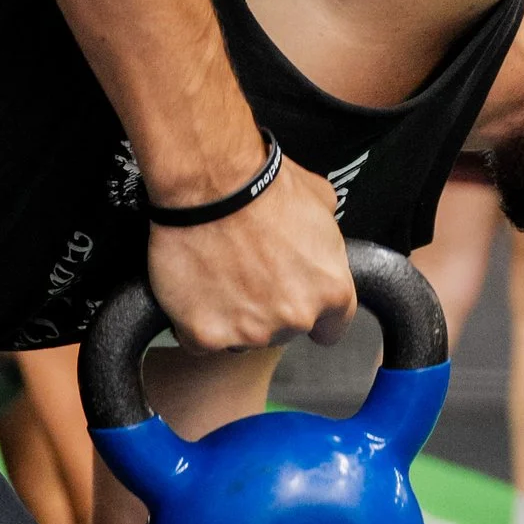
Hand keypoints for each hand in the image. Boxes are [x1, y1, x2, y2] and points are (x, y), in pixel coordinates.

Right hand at [144, 156, 352, 354]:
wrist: (208, 182)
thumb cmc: (259, 185)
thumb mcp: (318, 198)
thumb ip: (327, 235)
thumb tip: (320, 234)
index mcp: (330, 289)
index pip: (331, 327)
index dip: (312, 314)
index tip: (295, 301)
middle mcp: (295, 318)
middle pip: (283, 331)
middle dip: (268, 309)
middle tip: (246, 272)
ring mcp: (250, 331)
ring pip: (242, 338)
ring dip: (231, 316)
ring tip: (217, 274)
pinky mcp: (207, 335)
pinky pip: (200, 341)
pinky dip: (193, 321)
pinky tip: (192, 289)